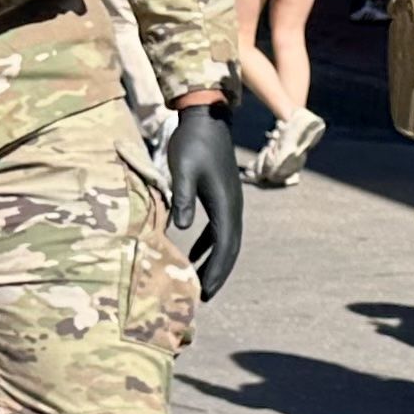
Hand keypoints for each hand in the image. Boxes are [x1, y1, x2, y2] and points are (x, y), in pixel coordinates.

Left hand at [165, 101, 244, 297]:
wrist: (206, 117)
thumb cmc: (192, 143)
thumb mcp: (183, 171)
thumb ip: (182, 199)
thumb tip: (179, 230)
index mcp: (227, 204)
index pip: (225, 246)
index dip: (216, 271)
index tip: (205, 292)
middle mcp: (234, 206)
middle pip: (230, 248)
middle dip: (218, 273)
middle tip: (204, 296)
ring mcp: (230, 201)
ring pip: (226, 240)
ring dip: (215, 261)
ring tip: (200, 282)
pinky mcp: (221, 195)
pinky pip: (219, 228)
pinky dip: (208, 244)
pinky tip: (194, 254)